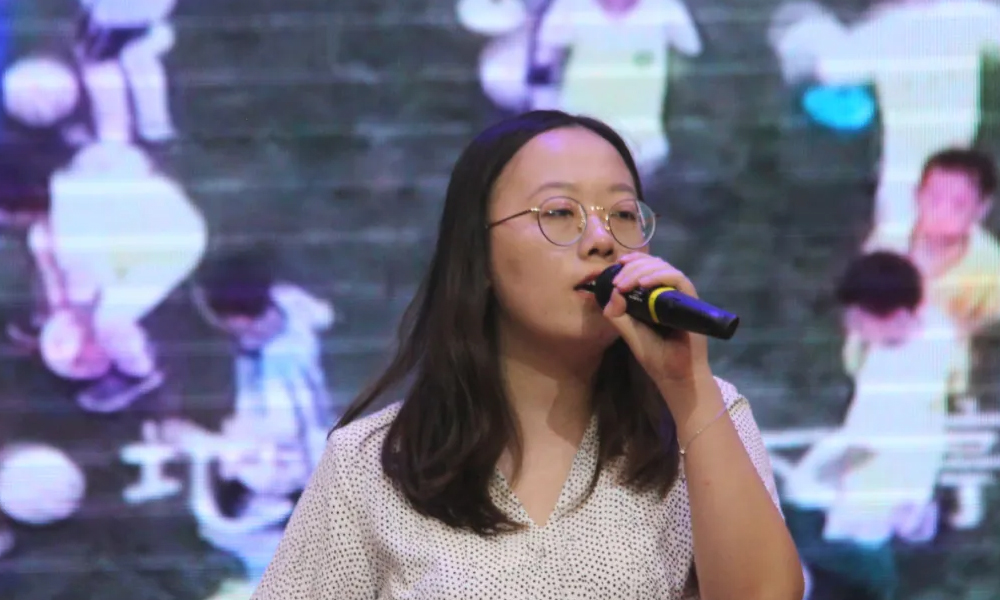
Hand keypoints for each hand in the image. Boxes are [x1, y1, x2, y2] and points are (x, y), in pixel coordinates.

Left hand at [601, 253, 710, 387]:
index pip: (646, 268)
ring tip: (625, 283)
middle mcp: (669, 292)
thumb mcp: (629, 332)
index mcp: (655, 296)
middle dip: (633, 267)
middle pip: (654, 264)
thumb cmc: (655, 355)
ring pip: (665, 268)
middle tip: (618, 281)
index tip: (616, 265)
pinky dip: (660, 277)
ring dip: (642, 271)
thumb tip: (612, 293)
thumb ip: (618, 314)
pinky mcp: (692, 301)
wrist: (675, 376)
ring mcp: (681, 296)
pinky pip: (678, 280)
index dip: (632, 262)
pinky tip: (643, 285)